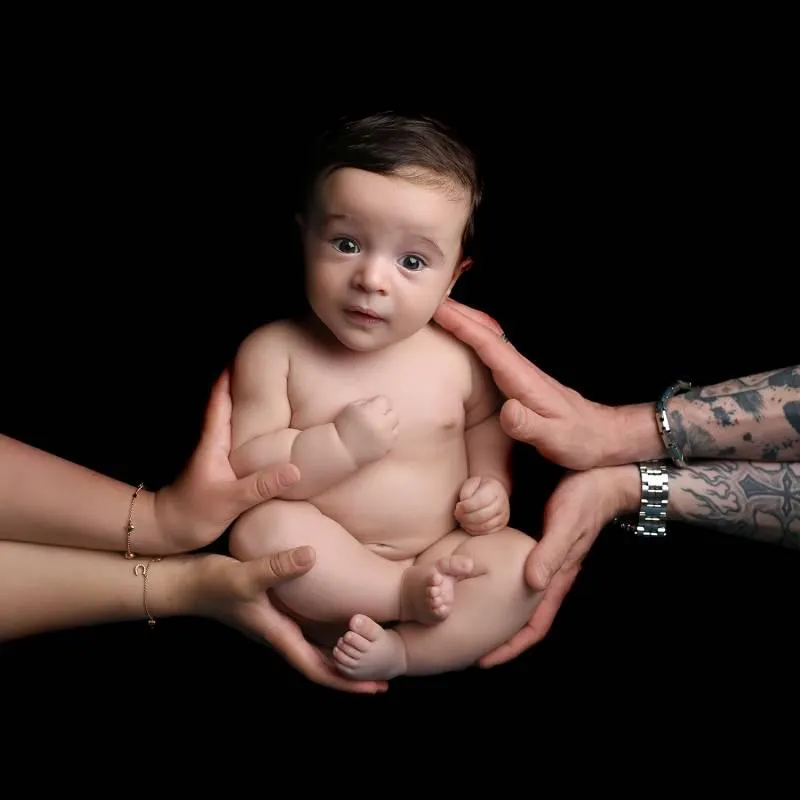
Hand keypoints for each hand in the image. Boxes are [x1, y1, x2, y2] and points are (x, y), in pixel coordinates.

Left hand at [154, 370, 302, 552]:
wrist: (167, 532)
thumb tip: (295, 468)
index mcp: (214, 443)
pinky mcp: (220, 468)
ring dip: (246, 406)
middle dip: (242, 385)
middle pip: (228, 406)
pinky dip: (250, 429)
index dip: (230, 378)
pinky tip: (264, 431)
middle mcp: (214, 443)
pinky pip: (239, 441)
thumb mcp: (230, 501)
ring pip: (233, 423)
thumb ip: (261, 485)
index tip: (242, 353)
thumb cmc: (193, 515)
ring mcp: (216, 455)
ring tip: (270, 391)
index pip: (221, 402)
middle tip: (263, 365)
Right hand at [192, 546, 387, 694]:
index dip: (346, 680)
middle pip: (319, 664)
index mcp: (277, 634)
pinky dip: (324, 633)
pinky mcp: (270, 610)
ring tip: (367, 652)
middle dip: (349, 673)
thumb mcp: (246, 574)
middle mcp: (279, 634)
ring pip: (313, 648)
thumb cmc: (212, 583)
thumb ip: (277, 566)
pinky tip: (336, 621)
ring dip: (339, 655)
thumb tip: (312, 555)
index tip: (374, 688)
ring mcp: (274, 624)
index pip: (317, 668)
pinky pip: (305, 629)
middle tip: (383, 677)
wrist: (183, 583)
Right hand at [334, 395, 399, 466]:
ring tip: (377, 428)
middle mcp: (382, 424)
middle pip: (394, 412)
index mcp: (372, 411)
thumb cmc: (343, 427)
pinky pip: (394, 438)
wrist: (342, 451)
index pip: (386, 400)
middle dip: (386, 413)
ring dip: (389, 425)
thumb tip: (377, 402)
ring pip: (396, 426)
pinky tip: (377, 437)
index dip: (378, 403)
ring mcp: (387, 438)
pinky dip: (388, 437)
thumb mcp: (351, 408)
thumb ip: (366, 402)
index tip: (372, 407)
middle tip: (376, 417)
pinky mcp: (388, 449)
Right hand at [434, 298, 616, 469]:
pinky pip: (490, 349)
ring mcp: (519, 372)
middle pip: (486, 331)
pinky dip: (472, 334)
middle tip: (426, 298)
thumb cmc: (578, 440)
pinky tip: (462, 336)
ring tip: (437, 310)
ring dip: (463, 320)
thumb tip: (507, 410)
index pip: (488, 344)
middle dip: (457, 312)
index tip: (438, 309)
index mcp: (523, 379)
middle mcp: (520, 369)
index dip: (462, 325)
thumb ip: (530, 425)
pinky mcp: (517, 379)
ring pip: (487, 336)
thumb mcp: (555, 439)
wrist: (601, 436)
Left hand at [455, 475, 509, 533]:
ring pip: (485, 526)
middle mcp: (502, 502)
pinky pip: (487, 532)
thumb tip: (462, 507)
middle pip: (483, 515)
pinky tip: (467, 526)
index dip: (466, 506)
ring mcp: (504, 514)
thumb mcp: (471, 483)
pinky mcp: (502, 524)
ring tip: (461, 520)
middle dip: (466, 517)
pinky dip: (475, 531)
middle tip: (457, 515)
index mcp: (495, 488)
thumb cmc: (478, 487)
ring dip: (469, 525)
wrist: (492, 491)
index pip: (480, 501)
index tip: (457, 506)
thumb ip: (466, 492)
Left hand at [478, 464, 638, 667]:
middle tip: (464, 644)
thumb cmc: (585, 499)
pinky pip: (513, 570)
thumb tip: (532, 583)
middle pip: (521, 617)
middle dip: (498, 635)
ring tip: (463, 615)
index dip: (511, 647)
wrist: (601, 476)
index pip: (535, 626)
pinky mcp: (535, 541)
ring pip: (515, 596)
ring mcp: (542, 558)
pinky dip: (495, 580)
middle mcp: (548, 573)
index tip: (483, 661)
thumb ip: (552, 552)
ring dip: (494, 610)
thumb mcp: (567, 524)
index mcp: (557, 578)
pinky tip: (477, 575)